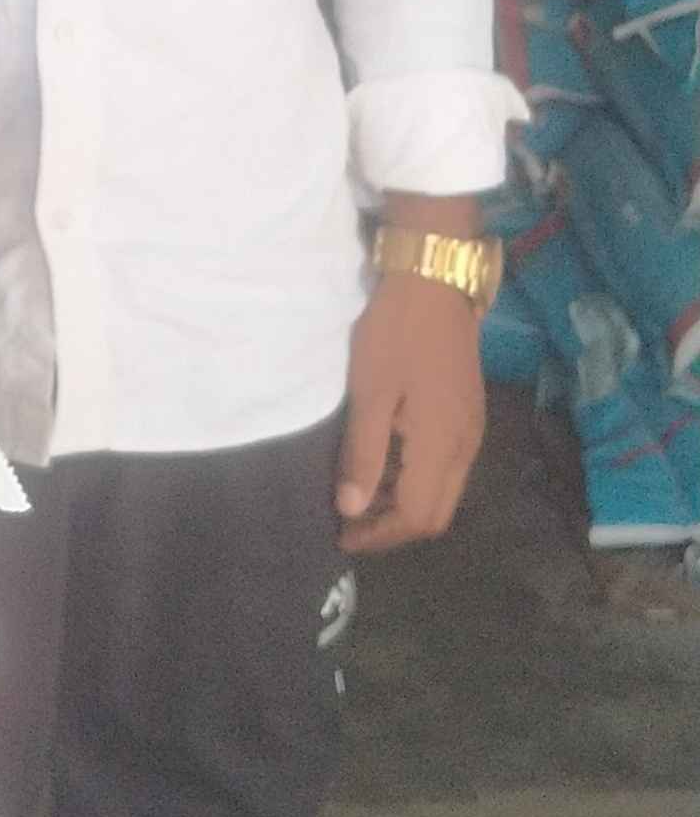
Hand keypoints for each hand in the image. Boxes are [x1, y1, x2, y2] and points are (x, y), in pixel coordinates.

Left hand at [336, 275, 485, 554]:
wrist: (435, 280)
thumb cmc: (396, 334)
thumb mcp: (369, 393)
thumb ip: (362, 455)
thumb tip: (353, 509)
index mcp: (442, 445)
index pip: (417, 517)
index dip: (380, 535)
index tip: (344, 535)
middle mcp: (466, 447)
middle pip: (437, 514)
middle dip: (394, 527)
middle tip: (352, 521)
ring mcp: (472, 431)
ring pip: (444, 493)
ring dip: (405, 504)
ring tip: (363, 495)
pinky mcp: (469, 415)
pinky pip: (448, 468)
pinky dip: (417, 480)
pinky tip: (387, 464)